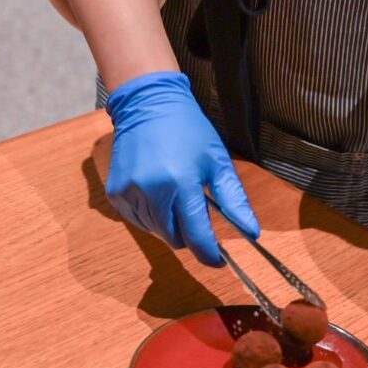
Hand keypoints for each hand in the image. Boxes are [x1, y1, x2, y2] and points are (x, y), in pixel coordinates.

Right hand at [104, 72, 259, 265]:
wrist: (149, 106)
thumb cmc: (190, 133)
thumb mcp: (218, 163)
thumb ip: (234, 201)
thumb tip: (251, 233)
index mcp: (181, 184)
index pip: (196, 236)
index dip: (209, 254)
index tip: (220, 261)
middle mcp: (151, 192)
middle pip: (175, 239)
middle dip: (191, 235)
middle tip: (199, 211)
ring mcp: (129, 194)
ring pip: (157, 232)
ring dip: (172, 225)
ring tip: (178, 194)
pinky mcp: (116, 194)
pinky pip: (140, 222)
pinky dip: (153, 217)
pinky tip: (160, 193)